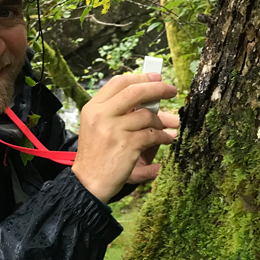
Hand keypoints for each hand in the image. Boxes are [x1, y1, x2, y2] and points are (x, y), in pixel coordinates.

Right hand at [72, 73, 176, 203]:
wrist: (87, 183)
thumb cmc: (96, 156)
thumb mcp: (97, 128)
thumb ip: (116, 112)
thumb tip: (148, 97)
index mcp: (93, 108)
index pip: (118, 83)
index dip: (140, 77)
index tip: (156, 77)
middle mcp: (101, 115)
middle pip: (135, 92)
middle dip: (158, 88)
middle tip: (172, 90)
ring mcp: (113, 129)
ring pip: (147, 115)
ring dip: (161, 121)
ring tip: (167, 126)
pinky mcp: (127, 144)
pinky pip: (152, 134)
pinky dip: (164, 136)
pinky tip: (168, 139)